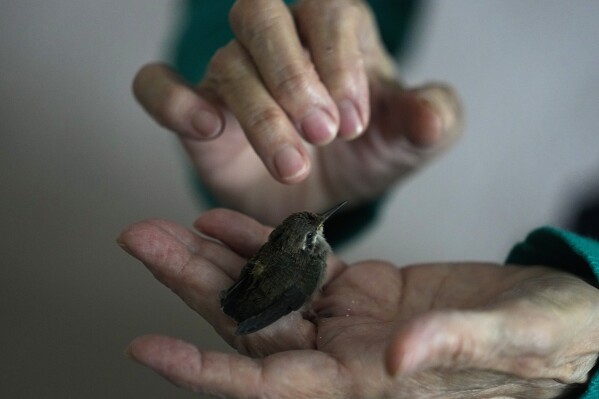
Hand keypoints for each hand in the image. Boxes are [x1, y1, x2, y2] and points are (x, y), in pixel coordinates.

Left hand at [119, 210, 598, 398]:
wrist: (555, 320)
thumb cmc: (544, 344)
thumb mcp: (508, 344)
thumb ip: (451, 346)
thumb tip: (395, 354)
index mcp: (366, 384)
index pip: (269, 384)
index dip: (206, 371)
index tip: (144, 347)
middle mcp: (341, 357)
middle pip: (249, 324)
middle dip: (190, 286)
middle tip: (139, 240)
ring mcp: (347, 321)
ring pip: (264, 291)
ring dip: (214, 259)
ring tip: (166, 226)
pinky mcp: (360, 289)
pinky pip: (297, 265)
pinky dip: (261, 242)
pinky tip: (225, 221)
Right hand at [132, 0, 462, 224]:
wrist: (324, 193)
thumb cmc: (367, 153)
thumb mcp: (411, 141)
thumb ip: (431, 120)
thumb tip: (429, 118)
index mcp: (335, 32)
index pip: (327, 10)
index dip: (338, 60)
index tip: (353, 122)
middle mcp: (279, 43)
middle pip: (261, 16)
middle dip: (291, 76)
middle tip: (321, 134)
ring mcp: (233, 73)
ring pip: (226, 63)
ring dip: (259, 114)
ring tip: (292, 166)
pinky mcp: (197, 110)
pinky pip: (158, 86)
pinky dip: (171, 100)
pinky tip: (206, 128)